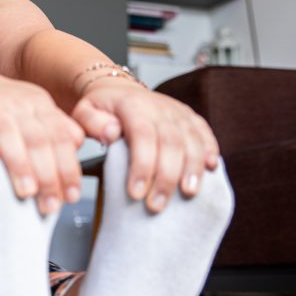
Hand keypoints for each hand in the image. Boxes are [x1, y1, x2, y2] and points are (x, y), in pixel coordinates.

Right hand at [0, 67, 84, 214]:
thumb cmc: (2, 107)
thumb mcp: (35, 112)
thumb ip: (57, 131)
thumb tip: (78, 150)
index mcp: (41, 106)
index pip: (62, 137)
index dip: (69, 167)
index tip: (71, 195)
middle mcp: (19, 104)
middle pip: (38, 138)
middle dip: (47, 175)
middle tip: (49, 204)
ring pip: (8, 133)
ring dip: (19, 164)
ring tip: (26, 192)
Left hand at [70, 77, 219, 213]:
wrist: (120, 90)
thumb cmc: (101, 108)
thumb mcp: (84, 111)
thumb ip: (91, 122)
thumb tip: (111, 133)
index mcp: (133, 105)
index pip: (142, 136)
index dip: (142, 166)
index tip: (136, 193)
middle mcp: (160, 107)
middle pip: (170, 142)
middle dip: (166, 177)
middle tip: (157, 205)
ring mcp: (178, 112)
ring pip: (192, 140)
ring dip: (193, 168)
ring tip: (189, 193)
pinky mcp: (190, 117)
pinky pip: (205, 132)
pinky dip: (211, 150)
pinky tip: (212, 168)